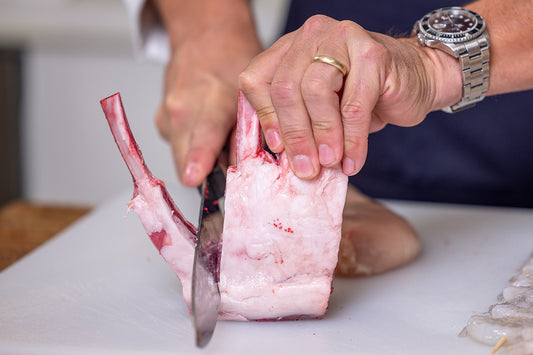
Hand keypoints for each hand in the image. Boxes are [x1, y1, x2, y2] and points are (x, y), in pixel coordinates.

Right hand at [154, 0, 261, 186]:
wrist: (205, 35)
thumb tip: (247, 170)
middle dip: (205, 172)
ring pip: (182, 155)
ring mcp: (168, 114)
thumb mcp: (253, 96)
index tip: (193, 177)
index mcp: (212, 99)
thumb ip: (249, 134)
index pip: (203, 134)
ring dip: (201, 159)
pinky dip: (193, 146)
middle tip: (225, 172)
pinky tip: (206, 130)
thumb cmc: (233, 63)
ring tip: (220, 139)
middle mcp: (183, 107)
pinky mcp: (161, 121)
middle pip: (186, 156)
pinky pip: (178, 145)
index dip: (198, 159)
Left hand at [239, 15, 461, 178]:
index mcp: (290, 47)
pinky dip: (352, 141)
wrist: (416, 78)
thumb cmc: (362, 96)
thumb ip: (296, 120)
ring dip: (323, 136)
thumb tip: (282, 156)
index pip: (258, 80)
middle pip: (286, 88)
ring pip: (316, 92)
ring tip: (330, 162)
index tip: (278, 149)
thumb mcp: (319, 107)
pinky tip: (352, 161)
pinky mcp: (374, 55)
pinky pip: (353, 107)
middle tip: (305, 168)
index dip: (266, 118)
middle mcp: (312, 36)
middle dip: (295, 135)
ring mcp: (343, 39)